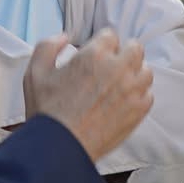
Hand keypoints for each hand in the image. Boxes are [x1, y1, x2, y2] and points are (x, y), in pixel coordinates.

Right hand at [23, 31, 152, 160]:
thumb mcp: (35, 72)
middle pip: (135, 48)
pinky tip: (124, 101)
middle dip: (124, 53)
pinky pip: (148, 95)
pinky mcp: (138, 110)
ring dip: (135, 73)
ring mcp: (132, 90)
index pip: (111, 35)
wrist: (59, 147)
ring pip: (146, 71)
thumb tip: (64, 37)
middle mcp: (118, 69)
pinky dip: (139, 96)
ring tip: (120, 83)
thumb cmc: (46, 111)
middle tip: (112, 66)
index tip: (97, 54)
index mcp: (95, 55)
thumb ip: (48, 46)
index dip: (102, 44)